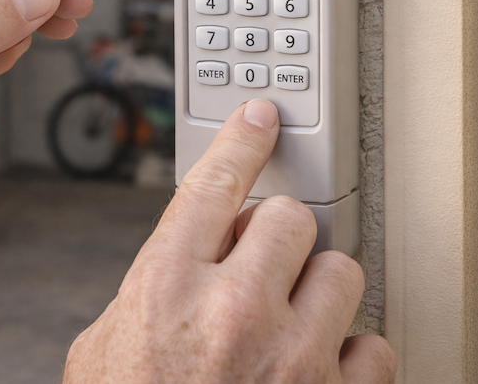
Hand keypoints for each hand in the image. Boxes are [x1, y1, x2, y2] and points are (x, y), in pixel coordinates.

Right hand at [63, 99, 395, 382]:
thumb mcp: (102, 349)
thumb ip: (146, 289)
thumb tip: (189, 248)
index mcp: (163, 290)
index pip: (212, 184)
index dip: (239, 139)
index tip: (260, 118)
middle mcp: (231, 314)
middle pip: (290, 218)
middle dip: (277, 238)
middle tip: (263, 266)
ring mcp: (291, 362)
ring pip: (342, 272)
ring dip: (319, 292)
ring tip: (292, 321)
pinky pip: (375, 346)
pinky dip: (353, 355)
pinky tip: (320, 369)